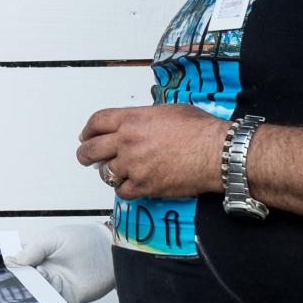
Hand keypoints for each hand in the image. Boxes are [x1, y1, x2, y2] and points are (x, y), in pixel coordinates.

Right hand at [6, 223, 113, 302]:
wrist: (110, 250)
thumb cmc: (83, 238)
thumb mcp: (54, 238)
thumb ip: (34, 249)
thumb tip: (12, 261)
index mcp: (37, 256)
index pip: (17, 264)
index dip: (7, 266)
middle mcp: (43, 273)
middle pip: (24, 282)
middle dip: (15, 282)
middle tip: (7, 281)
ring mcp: (55, 287)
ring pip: (36, 294)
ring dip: (30, 292)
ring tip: (27, 285)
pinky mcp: (68, 298)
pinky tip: (40, 298)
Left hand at [77, 103, 227, 199]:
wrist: (216, 153)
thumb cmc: (200, 130)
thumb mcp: (168, 111)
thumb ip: (145, 117)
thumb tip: (138, 122)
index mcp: (131, 119)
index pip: (96, 122)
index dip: (88, 130)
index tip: (86, 135)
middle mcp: (127, 142)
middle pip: (91, 149)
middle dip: (86, 154)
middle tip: (86, 157)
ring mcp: (134, 166)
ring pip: (106, 173)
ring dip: (109, 172)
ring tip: (115, 172)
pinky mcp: (144, 186)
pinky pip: (122, 191)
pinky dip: (124, 189)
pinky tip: (130, 185)